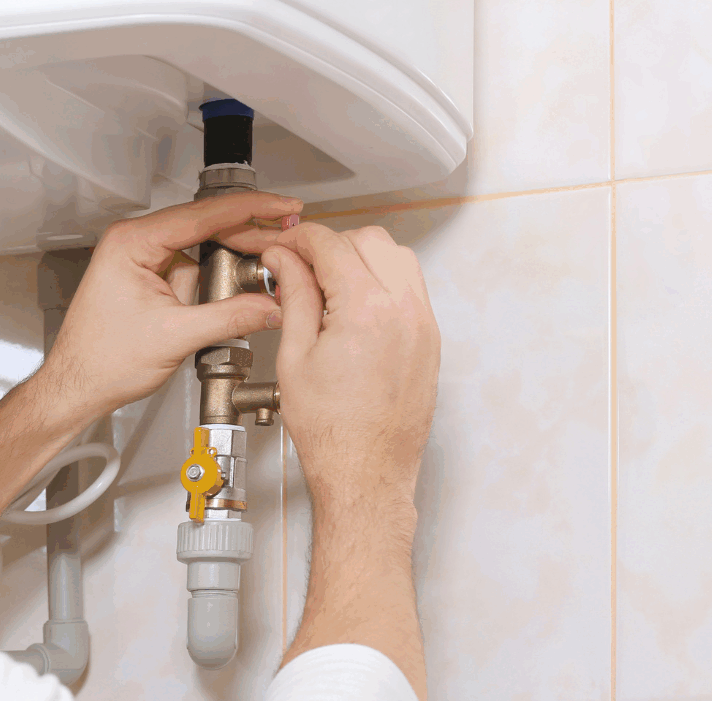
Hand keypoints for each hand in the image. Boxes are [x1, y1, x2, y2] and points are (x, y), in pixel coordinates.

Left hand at [33, 192, 302, 422]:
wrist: (77, 385)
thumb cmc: (102, 361)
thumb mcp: (176, 337)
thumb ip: (230, 317)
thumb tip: (271, 304)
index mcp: (132, 242)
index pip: (202, 215)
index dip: (250, 209)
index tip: (281, 207)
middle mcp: (134, 242)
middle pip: (205, 228)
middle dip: (244, 242)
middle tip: (284, 244)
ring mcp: (140, 259)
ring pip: (201, 252)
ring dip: (226, 270)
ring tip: (249, 289)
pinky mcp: (147, 277)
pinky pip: (190, 271)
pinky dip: (210, 285)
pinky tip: (222, 302)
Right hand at [261, 222, 440, 508]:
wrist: (366, 472)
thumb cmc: (331, 430)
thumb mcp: (295, 356)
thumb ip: (293, 297)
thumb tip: (284, 262)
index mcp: (366, 310)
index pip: (331, 245)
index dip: (298, 239)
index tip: (281, 248)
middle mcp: (404, 310)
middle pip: (369, 240)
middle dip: (331, 244)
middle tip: (299, 266)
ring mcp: (423, 325)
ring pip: (397, 256)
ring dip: (361, 257)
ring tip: (327, 285)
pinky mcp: (430, 340)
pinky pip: (410, 287)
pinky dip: (382, 280)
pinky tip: (353, 304)